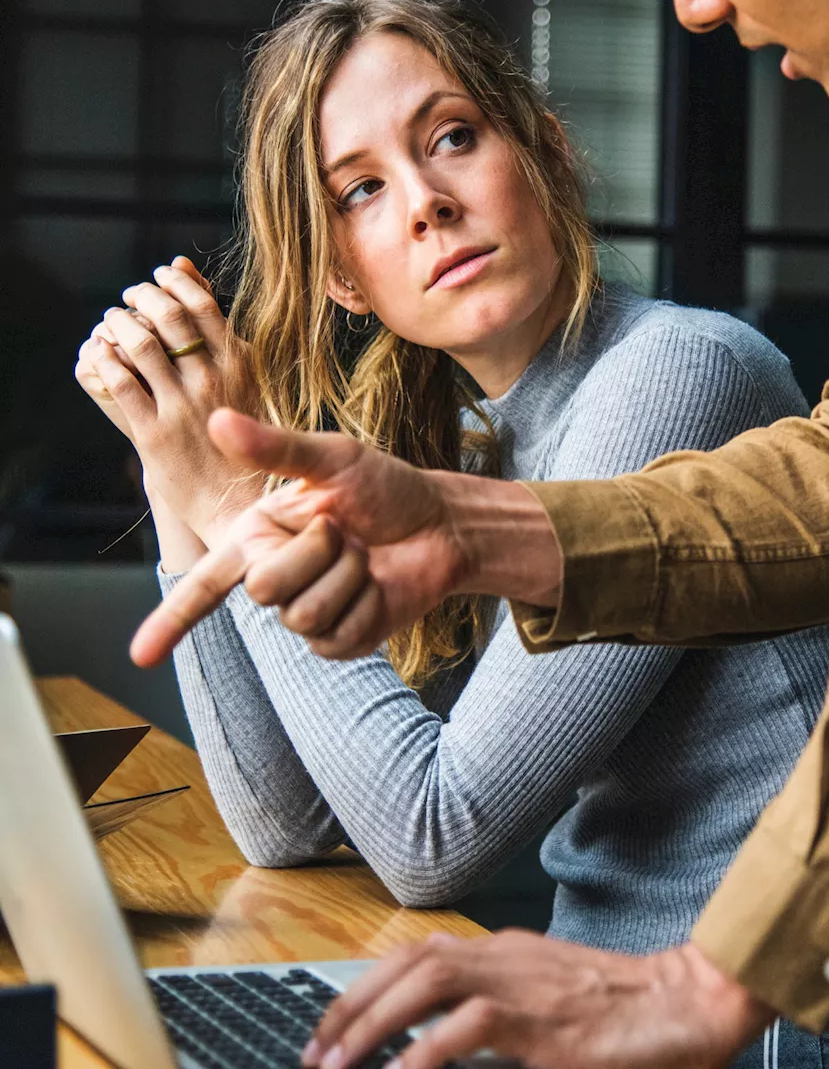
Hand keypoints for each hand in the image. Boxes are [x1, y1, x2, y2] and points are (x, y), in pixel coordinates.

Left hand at [76, 257, 261, 541]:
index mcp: (240, 366)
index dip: (174, 283)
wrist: (237, 498)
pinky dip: (104, 360)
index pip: (202, 305)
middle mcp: (213, 382)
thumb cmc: (243, 433)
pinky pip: (121, 384)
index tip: (159, 276)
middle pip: (169, 317)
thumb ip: (218, 330)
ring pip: (141, 346)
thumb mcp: (244, 377)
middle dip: (142, 296)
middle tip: (131, 295)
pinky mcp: (154, 434)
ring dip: (118, 324)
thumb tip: (185, 269)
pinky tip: (100, 353)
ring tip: (113, 320)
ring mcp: (183, 407)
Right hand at [129, 408, 561, 666]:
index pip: (204, 584)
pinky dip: (365, 603)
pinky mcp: (341, 640)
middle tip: (345, 530)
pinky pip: (335, 635)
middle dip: (314, 551)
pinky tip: (377, 585)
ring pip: (302, 614)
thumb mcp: (335, 459)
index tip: (138, 656)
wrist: (441, 523)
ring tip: (365, 555)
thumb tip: (218, 419)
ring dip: (346, 577)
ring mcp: (306, 613)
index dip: (171, 620)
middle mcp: (275, 577)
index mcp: (259, 536)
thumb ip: (276, 448)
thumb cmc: (387, 487)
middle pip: (263, 588)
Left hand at [299, 934, 772, 1068]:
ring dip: (375, 1021)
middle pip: (411, 960)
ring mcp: (527, 984)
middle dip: (353, 1003)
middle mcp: (509, 956)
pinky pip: (471, 1027)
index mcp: (509, 952)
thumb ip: (502, 1013)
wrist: (691, 1003)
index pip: (420, 952)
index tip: (331, 1028)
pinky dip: (425, 1052)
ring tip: (338, 1064)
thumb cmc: (627, 1011)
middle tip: (315, 1053)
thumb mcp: (553, 1002)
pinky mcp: (545, 1023)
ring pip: (430, 980)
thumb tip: (443, 1044)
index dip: (367, 986)